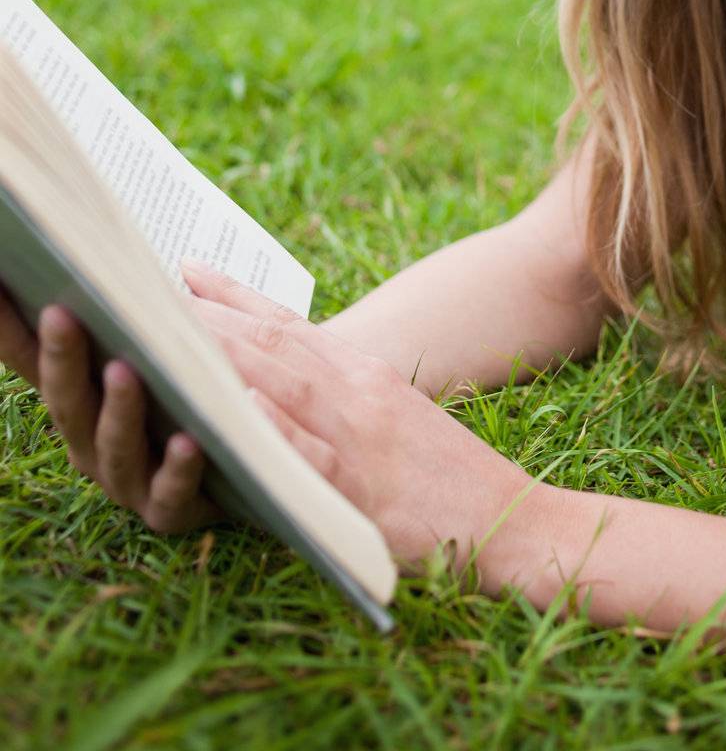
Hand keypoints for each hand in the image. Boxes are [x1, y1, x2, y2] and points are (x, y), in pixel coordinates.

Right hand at [0, 281, 224, 533]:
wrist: (244, 465)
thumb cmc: (189, 387)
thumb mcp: (160, 340)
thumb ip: (128, 306)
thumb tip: (97, 244)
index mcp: (79, 397)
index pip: (32, 358)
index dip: (7, 326)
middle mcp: (89, 441)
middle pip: (68, 399)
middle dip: (61, 356)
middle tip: (60, 312)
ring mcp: (126, 480)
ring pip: (113, 446)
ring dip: (118, 409)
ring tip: (125, 371)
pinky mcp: (171, 510)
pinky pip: (171, 492)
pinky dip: (178, 468)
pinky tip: (189, 441)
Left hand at [180, 259, 545, 578]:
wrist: (515, 521)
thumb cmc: (449, 479)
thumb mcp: (394, 417)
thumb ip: (339, 396)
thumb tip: (273, 385)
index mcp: (364, 374)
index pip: (287, 323)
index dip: (232, 296)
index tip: (184, 270)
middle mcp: (358, 390)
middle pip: (271, 341)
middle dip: (205, 315)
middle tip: (144, 289)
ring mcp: (360, 434)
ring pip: (278, 382)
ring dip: (217, 353)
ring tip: (161, 332)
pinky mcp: (362, 487)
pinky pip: (305, 452)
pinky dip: (266, 427)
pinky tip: (227, 410)